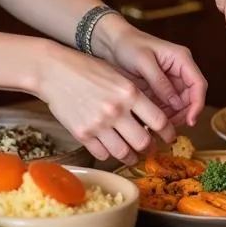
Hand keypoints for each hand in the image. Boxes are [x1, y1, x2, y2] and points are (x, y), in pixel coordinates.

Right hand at [36, 45, 178, 164]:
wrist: (55, 72)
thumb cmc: (88, 69)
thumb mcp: (118, 75)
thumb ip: (135, 94)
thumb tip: (153, 115)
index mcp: (129, 93)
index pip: (159, 121)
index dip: (168, 133)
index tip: (170, 137)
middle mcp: (116, 110)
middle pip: (143, 142)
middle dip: (150, 148)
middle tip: (151, 149)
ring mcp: (98, 124)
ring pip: (123, 153)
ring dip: (131, 157)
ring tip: (133, 155)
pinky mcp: (82, 134)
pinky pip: (102, 154)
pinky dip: (109, 154)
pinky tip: (111, 149)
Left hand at [97, 18, 207, 129]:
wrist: (112, 43)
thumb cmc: (129, 45)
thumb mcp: (144, 62)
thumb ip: (160, 82)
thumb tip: (176, 103)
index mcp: (181, 59)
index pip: (198, 83)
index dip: (197, 103)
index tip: (190, 120)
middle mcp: (180, 70)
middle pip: (191, 97)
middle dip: (184, 113)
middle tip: (169, 127)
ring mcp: (170, 81)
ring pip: (180, 104)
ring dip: (173, 117)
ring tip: (158, 127)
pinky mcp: (160, 89)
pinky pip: (167, 106)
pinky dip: (162, 115)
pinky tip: (152, 122)